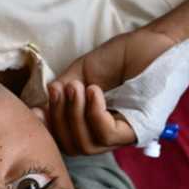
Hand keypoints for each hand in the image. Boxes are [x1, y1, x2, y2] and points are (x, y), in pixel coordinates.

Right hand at [40, 28, 178, 154]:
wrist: (153, 41)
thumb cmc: (122, 56)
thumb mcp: (82, 72)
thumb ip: (63, 91)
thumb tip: (39, 108)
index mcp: (93, 124)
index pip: (66, 140)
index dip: (48, 129)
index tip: (35, 111)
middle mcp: (107, 134)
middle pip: (73, 146)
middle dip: (59, 119)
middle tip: (59, 89)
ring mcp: (123, 134)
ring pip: (87, 144)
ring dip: (74, 115)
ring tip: (76, 87)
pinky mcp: (138, 129)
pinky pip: (107, 134)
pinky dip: (94, 114)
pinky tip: (93, 91)